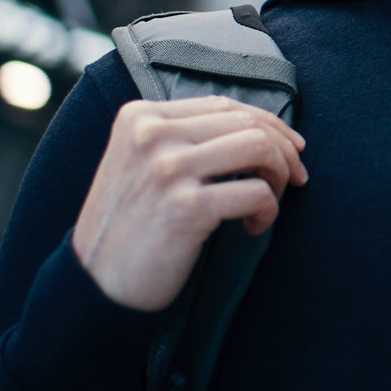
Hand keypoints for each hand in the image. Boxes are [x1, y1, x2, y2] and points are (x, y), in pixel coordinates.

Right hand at [73, 97, 308, 310]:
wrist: (94, 285)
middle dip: (283, 150)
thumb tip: (259, 125)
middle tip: (295, 179)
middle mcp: (151, 135)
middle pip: (246, 122)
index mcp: (139, 117)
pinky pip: (258, 192)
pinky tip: (253, 227)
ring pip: (259, 147)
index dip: (268, 124)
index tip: (291, 148)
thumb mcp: (140, 163)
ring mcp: (167, 169)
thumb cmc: (129, 225)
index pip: (223, 105)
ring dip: (280, 176)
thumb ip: (182, 137)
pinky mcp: (186, 207)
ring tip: (270, 202)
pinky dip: (269, 211)